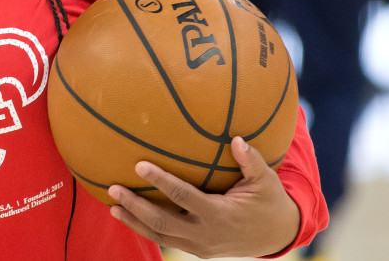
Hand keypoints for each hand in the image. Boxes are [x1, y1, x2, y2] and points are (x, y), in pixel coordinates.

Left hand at [108, 137, 299, 257]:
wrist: (276, 235)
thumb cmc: (268, 201)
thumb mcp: (265, 180)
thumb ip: (250, 161)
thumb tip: (237, 140)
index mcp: (220, 214)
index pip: (183, 197)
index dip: (161, 181)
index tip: (140, 165)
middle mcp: (206, 234)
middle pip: (163, 222)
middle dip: (136, 206)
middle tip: (113, 188)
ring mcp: (200, 246)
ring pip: (160, 236)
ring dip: (134, 221)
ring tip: (112, 206)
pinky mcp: (197, 250)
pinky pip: (167, 240)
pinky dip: (146, 230)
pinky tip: (128, 216)